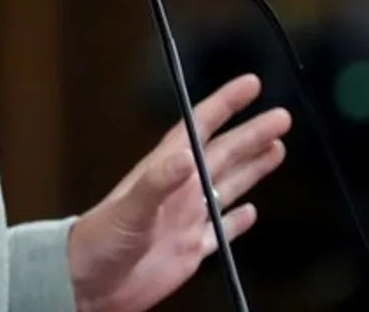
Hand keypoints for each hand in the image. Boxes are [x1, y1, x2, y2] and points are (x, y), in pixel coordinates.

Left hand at [67, 74, 290, 311]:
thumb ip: (157, 182)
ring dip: (252, 169)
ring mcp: (185, 219)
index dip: (225, 104)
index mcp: (164, 171)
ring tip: (276, 150)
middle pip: (224, 155)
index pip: (200, 127)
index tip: (250, 84)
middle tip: (281, 118)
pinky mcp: (189, 250)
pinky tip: (251, 212)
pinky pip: (221, 232)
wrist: (87, 284)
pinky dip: (237, 222)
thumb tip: (188, 156)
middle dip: (252, 135)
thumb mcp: (128, 208)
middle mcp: (179, 190)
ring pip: (228, 187)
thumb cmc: (97, 241)